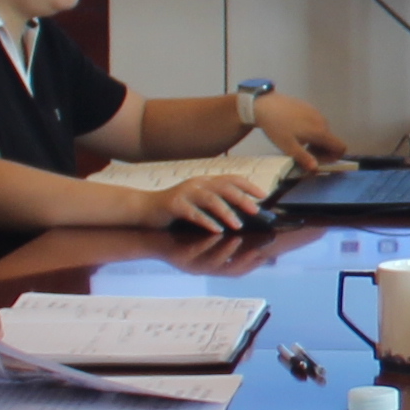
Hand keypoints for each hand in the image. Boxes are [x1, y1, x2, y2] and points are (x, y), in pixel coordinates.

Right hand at [152, 167, 275, 237]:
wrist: (145, 209)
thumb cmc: (176, 208)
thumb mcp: (199, 201)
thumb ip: (217, 202)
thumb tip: (243, 210)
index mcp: (206, 182)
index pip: (231, 179)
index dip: (248, 186)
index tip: (264, 195)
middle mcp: (197, 184)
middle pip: (224, 187)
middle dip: (242, 198)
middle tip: (256, 211)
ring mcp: (185, 193)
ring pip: (210, 199)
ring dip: (226, 212)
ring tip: (238, 225)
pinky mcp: (174, 205)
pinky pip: (193, 213)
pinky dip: (206, 221)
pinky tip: (216, 230)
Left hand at [246, 90, 351, 171]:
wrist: (265, 104)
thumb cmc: (277, 128)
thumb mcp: (289, 147)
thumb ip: (304, 158)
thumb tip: (316, 168)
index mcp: (320, 132)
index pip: (340, 147)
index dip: (333, 157)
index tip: (317, 160)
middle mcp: (322, 121)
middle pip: (331, 140)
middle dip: (322, 150)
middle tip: (304, 154)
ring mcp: (316, 112)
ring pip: (324, 131)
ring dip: (316, 141)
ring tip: (298, 142)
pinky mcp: (309, 107)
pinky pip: (317, 122)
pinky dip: (312, 131)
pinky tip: (295, 130)